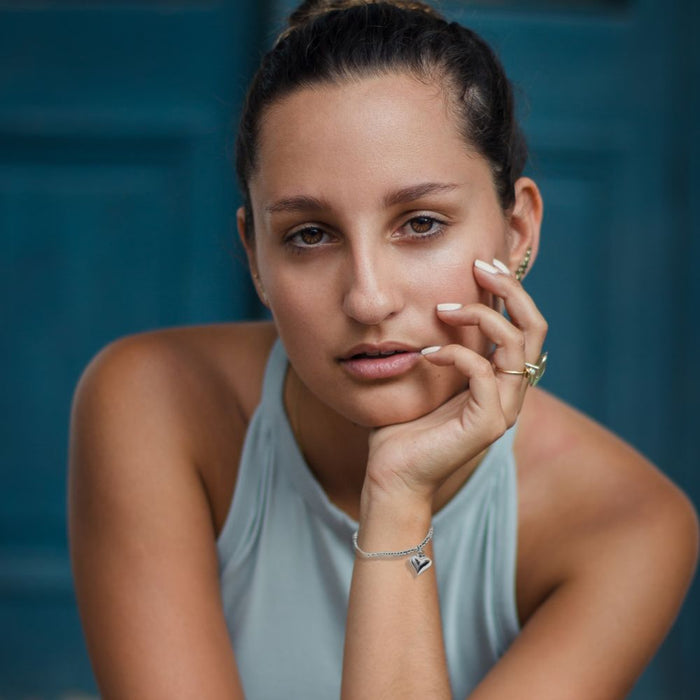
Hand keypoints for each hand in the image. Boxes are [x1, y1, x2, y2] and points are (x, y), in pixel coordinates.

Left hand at [365, 258, 547, 502]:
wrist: (393, 476)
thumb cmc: (404, 427)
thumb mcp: (429, 376)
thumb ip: (445, 346)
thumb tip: (439, 305)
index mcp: (501, 379)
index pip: (525, 325)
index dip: (510, 291)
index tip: (481, 264)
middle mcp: (511, 392)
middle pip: (535, 327)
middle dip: (511, 289)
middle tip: (480, 266)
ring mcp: (504, 409)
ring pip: (516, 344)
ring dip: (481, 316)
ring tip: (444, 309)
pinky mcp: (487, 424)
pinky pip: (482, 372)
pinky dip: (455, 353)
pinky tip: (427, 352)